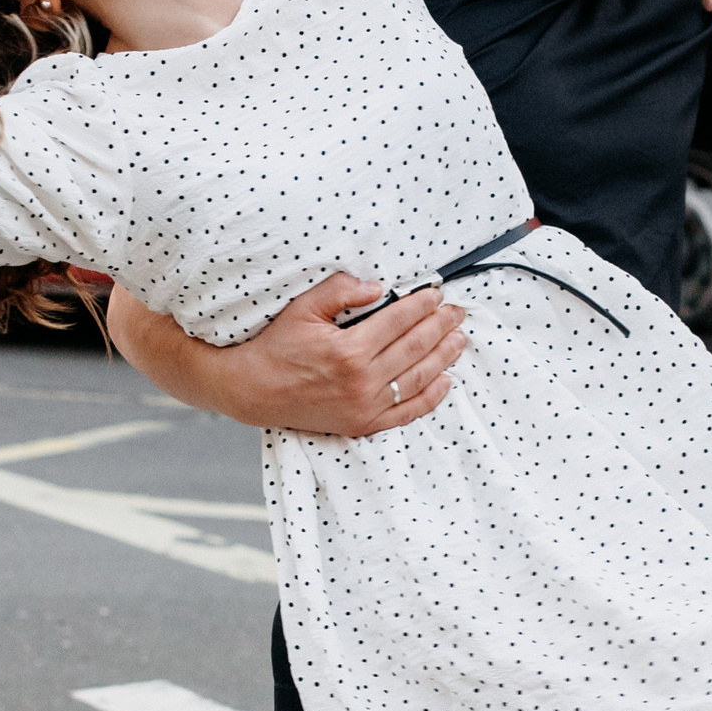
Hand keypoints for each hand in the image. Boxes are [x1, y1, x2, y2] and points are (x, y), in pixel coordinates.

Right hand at [129, 270, 469, 436]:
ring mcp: (365, 406)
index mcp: (349, 351)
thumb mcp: (302, 309)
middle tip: (457, 312)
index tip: (437, 293)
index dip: (423, 304)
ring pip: (419, 378)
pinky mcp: (363, 423)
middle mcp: (362, 381)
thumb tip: (377, 286)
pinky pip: (407, 412)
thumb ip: (340, 292)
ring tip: (459, 339)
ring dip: (444, 357)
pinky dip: (431, 396)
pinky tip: (446, 380)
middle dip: (441, 326)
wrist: (252, 391)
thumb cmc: (276, 346)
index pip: (401, 320)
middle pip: (417, 347)